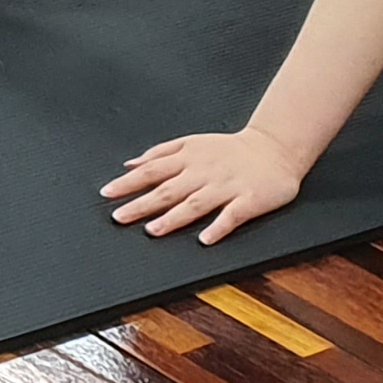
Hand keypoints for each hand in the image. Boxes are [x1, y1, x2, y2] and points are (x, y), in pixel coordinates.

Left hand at [105, 126, 308, 244]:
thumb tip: (129, 164)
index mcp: (188, 158)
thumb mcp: (191, 142)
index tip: (107, 194)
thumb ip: (160, 153)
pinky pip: (232, 215)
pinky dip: (218, 227)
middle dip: (142, 204)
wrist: (274, 148)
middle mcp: (203, 172)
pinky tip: (204, 239)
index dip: (129, 183)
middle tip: (119, 217)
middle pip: (168, 190)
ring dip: (173, 218)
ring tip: (153, 231)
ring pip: (196, 203)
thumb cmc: (229, 149)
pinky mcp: (249, 199)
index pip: (152, 171)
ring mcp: (226, 186)